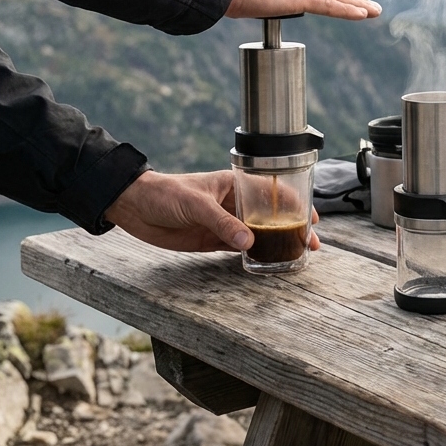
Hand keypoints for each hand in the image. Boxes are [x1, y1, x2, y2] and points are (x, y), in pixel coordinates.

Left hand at [104, 170, 321, 252]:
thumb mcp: (196, 204)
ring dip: (277, 242)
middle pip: (272, 215)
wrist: (134, 207)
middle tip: (311, 243)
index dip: (296, 203)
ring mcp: (225, 223)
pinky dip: (256, 254)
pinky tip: (269, 261)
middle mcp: (234, 203)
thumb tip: (249, 243)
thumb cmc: (164, 193)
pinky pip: (240, 248)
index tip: (312, 217)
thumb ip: (222, 223)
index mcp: (234, 184)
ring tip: (297, 255)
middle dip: (294, 227)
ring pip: (259, 233)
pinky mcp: (213, 240)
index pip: (273, 190)